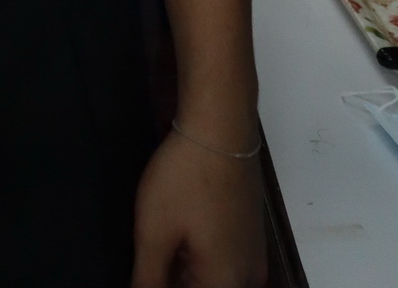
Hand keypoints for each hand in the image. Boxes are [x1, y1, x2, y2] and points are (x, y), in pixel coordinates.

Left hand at [132, 130, 265, 287]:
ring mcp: (252, 253)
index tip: (145, 270)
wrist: (221, 125)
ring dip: (184, 271)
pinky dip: (197, 257)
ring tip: (158, 245)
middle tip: (150, 255)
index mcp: (227, 283)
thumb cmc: (185, 178)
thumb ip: (148, 279)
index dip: (159, 286)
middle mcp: (248, 276)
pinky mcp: (249, 232)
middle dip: (172, 279)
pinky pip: (223, 261)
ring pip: (213, 279)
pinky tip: (175, 236)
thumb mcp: (154, 232)